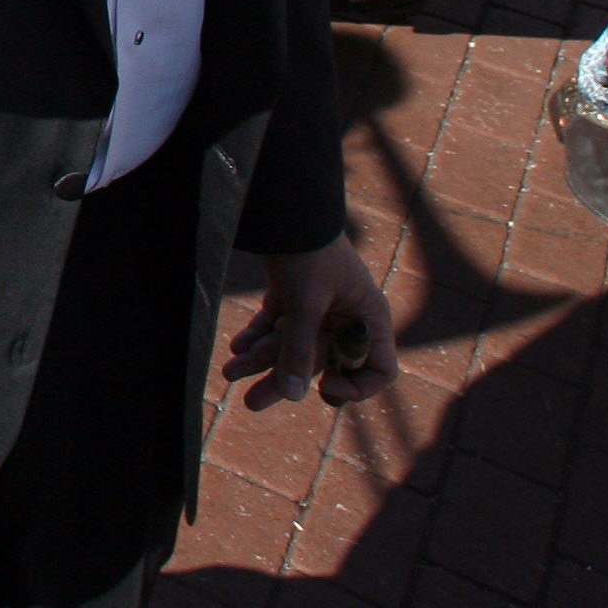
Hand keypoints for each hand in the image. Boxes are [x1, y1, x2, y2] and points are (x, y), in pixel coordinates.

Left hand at [224, 239, 401, 410]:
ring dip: (260, 359)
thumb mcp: (304, 303)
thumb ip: (298, 350)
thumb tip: (293, 396)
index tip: (325, 386)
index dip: (357, 386)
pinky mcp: (295, 294)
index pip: (378, 369)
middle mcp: (348, 317)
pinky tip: (235, 349)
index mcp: (368, 318)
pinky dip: (257, 335)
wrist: (284, 203)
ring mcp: (321, 306)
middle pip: (319, 361)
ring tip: (228, 372)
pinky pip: (277, 325)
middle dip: (282, 379)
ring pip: (292, 344)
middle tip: (250, 403)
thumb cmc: (308, 251)